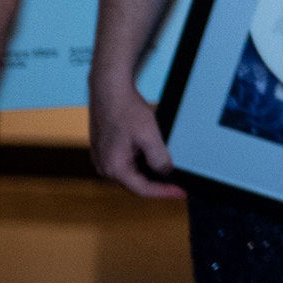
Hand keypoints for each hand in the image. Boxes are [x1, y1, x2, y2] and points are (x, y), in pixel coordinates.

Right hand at [90, 76, 185, 199]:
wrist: (109, 90)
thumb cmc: (126, 110)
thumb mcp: (149, 135)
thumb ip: (159, 158)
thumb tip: (166, 172)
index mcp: (114, 168)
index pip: (143, 189)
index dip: (164, 192)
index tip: (181, 193)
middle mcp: (104, 167)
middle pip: (135, 183)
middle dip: (156, 183)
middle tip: (177, 182)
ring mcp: (101, 159)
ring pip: (130, 173)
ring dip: (148, 171)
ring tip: (167, 168)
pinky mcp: (103, 150)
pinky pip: (124, 162)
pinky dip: (139, 162)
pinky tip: (151, 154)